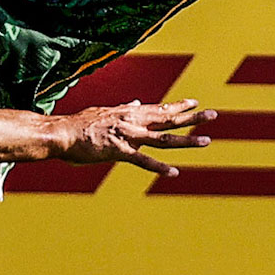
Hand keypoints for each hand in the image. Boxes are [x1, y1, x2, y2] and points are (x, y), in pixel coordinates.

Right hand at [58, 98, 216, 175]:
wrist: (61, 133)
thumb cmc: (79, 125)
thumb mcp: (104, 112)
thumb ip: (122, 110)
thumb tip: (135, 102)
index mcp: (128, 113)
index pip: (160, 108)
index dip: (179, 106)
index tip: (195, 103)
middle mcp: (133, 121)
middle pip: (168, 119)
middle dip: (192, 118)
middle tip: (213, 115)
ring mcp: (128, 136)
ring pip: (164, 138)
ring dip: (187, 140)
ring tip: (206, 140)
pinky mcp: (119, 151)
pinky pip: (143, 161)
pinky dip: (159, 167)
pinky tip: (173, 172)